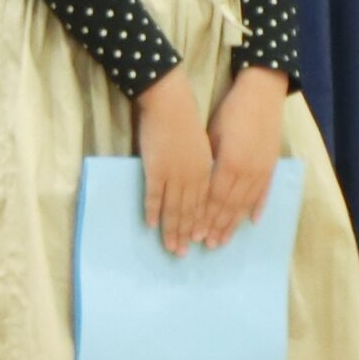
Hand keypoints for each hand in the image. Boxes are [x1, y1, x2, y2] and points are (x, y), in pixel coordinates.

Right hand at [135, 67, 213, 254]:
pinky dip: (153, 212)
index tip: (200, 241)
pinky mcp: (156, 170)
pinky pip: (154, 196)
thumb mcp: (202, 147)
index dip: (201, 224)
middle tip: (182, 254)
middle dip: (186, 234)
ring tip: (169, 247)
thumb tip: (196, 188)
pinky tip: (151, 225)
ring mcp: (174, 174)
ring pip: (173, 209)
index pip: (205, 204)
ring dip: (171, 230)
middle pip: (189, 211)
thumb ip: (201, 168)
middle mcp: (193, 176)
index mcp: (207, 169)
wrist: (171, 105)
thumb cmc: (186, 122)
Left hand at [203, 66, 288, 247]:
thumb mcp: (214, 135)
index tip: (193, 234)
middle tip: (206, 245)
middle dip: (216, 227)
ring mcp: (262, 170)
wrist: (263, 92)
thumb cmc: (232, 110)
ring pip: (245, 204)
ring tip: (223, 241)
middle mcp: (247, 173)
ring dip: (233, 224)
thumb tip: (198, 185)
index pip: (213, 199)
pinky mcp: (271, 165)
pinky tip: (252, 222)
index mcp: (229, 165)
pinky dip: (257, 208)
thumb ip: (209, 163)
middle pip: (229, 206)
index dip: (203, 218)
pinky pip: (264, 192)